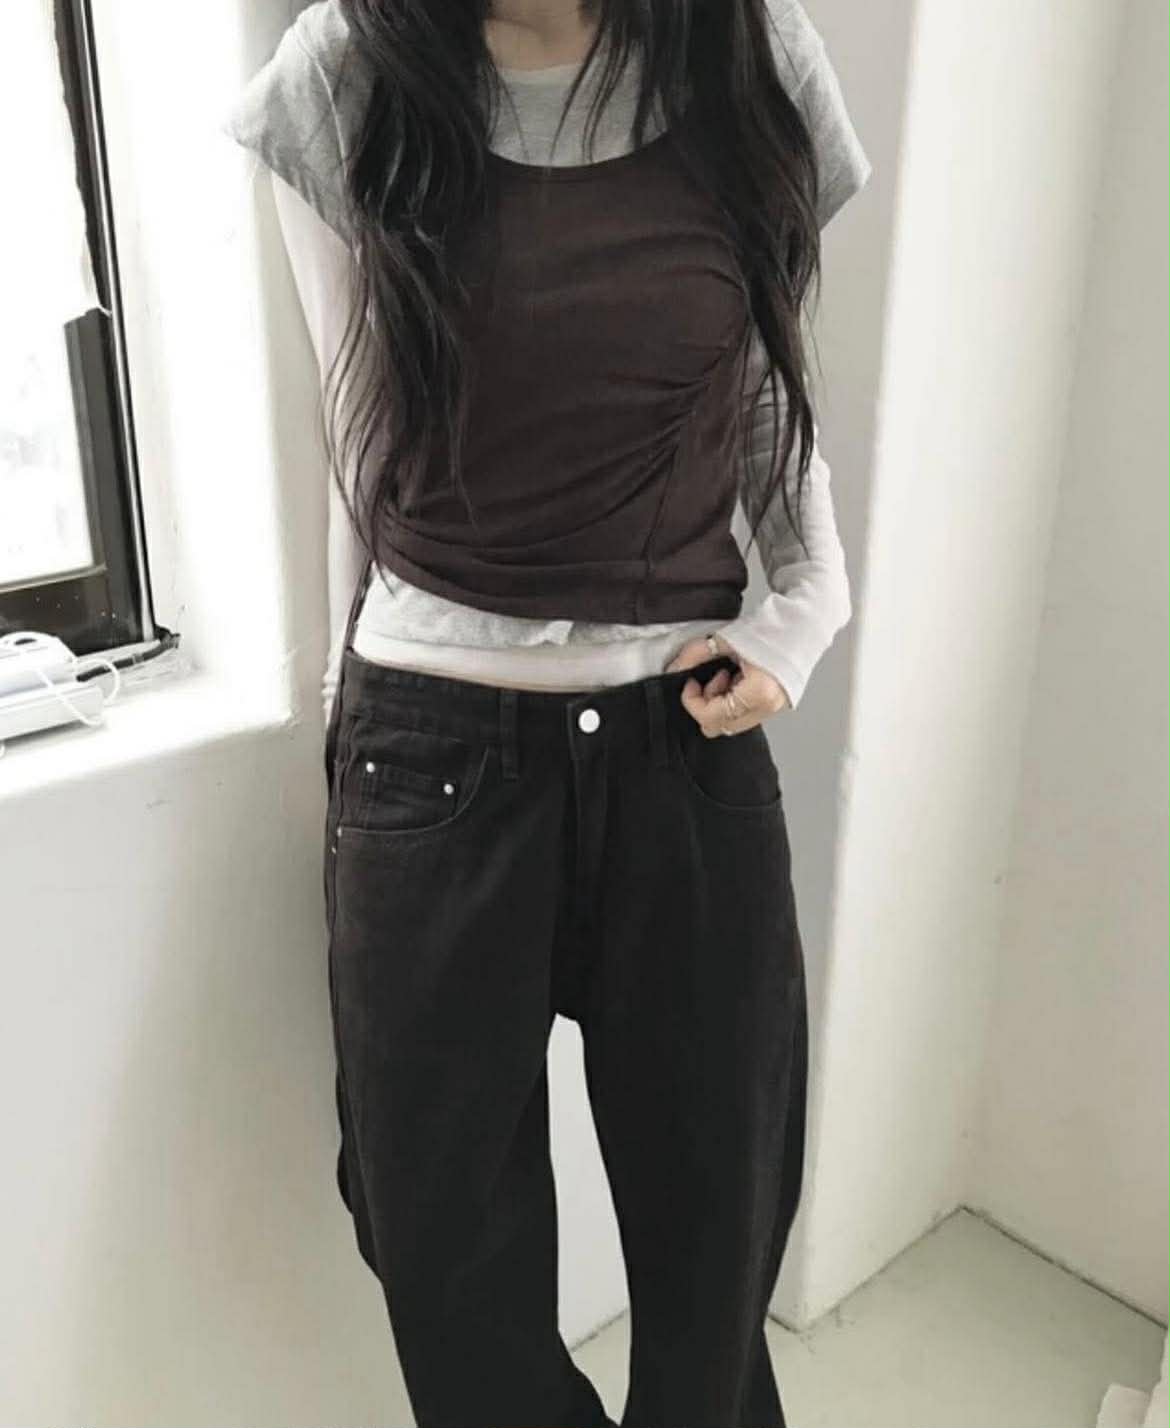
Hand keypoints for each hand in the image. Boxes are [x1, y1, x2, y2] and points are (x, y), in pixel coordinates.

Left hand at [664, 633, 791, 736]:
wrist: (805, 622)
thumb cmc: (775, 627)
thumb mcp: (726, 639)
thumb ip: (695, 655)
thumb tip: (675, 669)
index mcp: (757, 693)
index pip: (710, 716)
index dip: (692, 701)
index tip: (690, 683)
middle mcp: (768, 707)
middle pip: (721, 727)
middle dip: (708, 704)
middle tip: (713, 677)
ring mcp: (775, 709)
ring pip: (733, 723)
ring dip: (722, 703)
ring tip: (730, 674)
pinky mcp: (778, 705)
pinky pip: (746, 714)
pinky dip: (736, 700)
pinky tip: (740, 677)